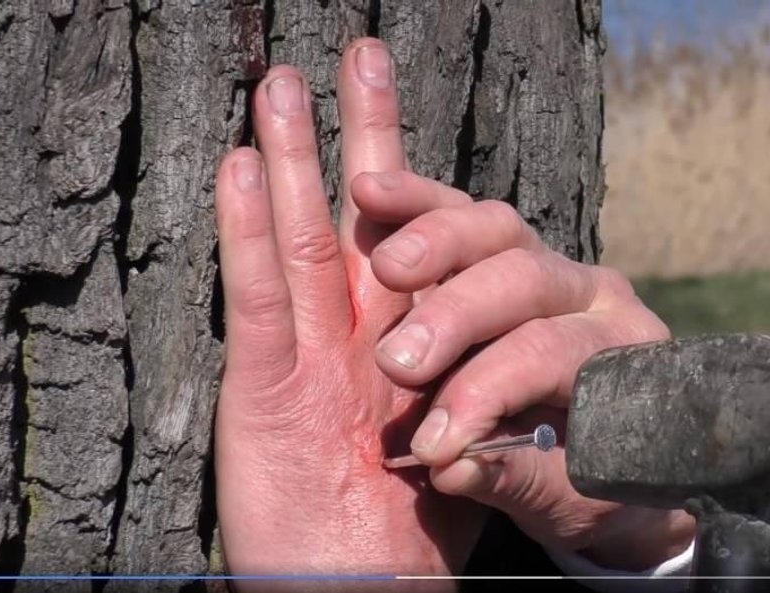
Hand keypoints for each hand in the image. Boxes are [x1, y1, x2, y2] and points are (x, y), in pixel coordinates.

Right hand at [213, 40, 484, 588]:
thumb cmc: (418, 535)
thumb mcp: (483, 459)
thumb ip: (501, 409)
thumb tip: (524, 375)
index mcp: (411, 346)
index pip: (433, 257)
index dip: (431, 195)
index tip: (439, 136)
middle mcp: (354, 338)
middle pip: (360, 221)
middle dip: (361, 139)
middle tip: (361, 54)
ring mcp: (304, 358)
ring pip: (302, 240)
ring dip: (295, 159)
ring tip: (284, 81)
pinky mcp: (260, 391)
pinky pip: (259, 301)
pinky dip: (248, 235)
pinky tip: (245, 167)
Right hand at [350, 170, 695, 569]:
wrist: (600, 452)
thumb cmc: (583, 476)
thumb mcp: (562, 494)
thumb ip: (514, 476)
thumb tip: (454, 465)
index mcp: (620, 351)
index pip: (548, 354)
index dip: (485, 394)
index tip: (433, 445)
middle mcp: (593, 293)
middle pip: (524, 279)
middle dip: (455, 317)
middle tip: (398, 362)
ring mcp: (548, 259)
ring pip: (496, 229)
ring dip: (435, 241)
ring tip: (387, 267)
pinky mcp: (503, 245)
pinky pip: (461, 209)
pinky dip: (416, 201)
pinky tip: (373, 195)